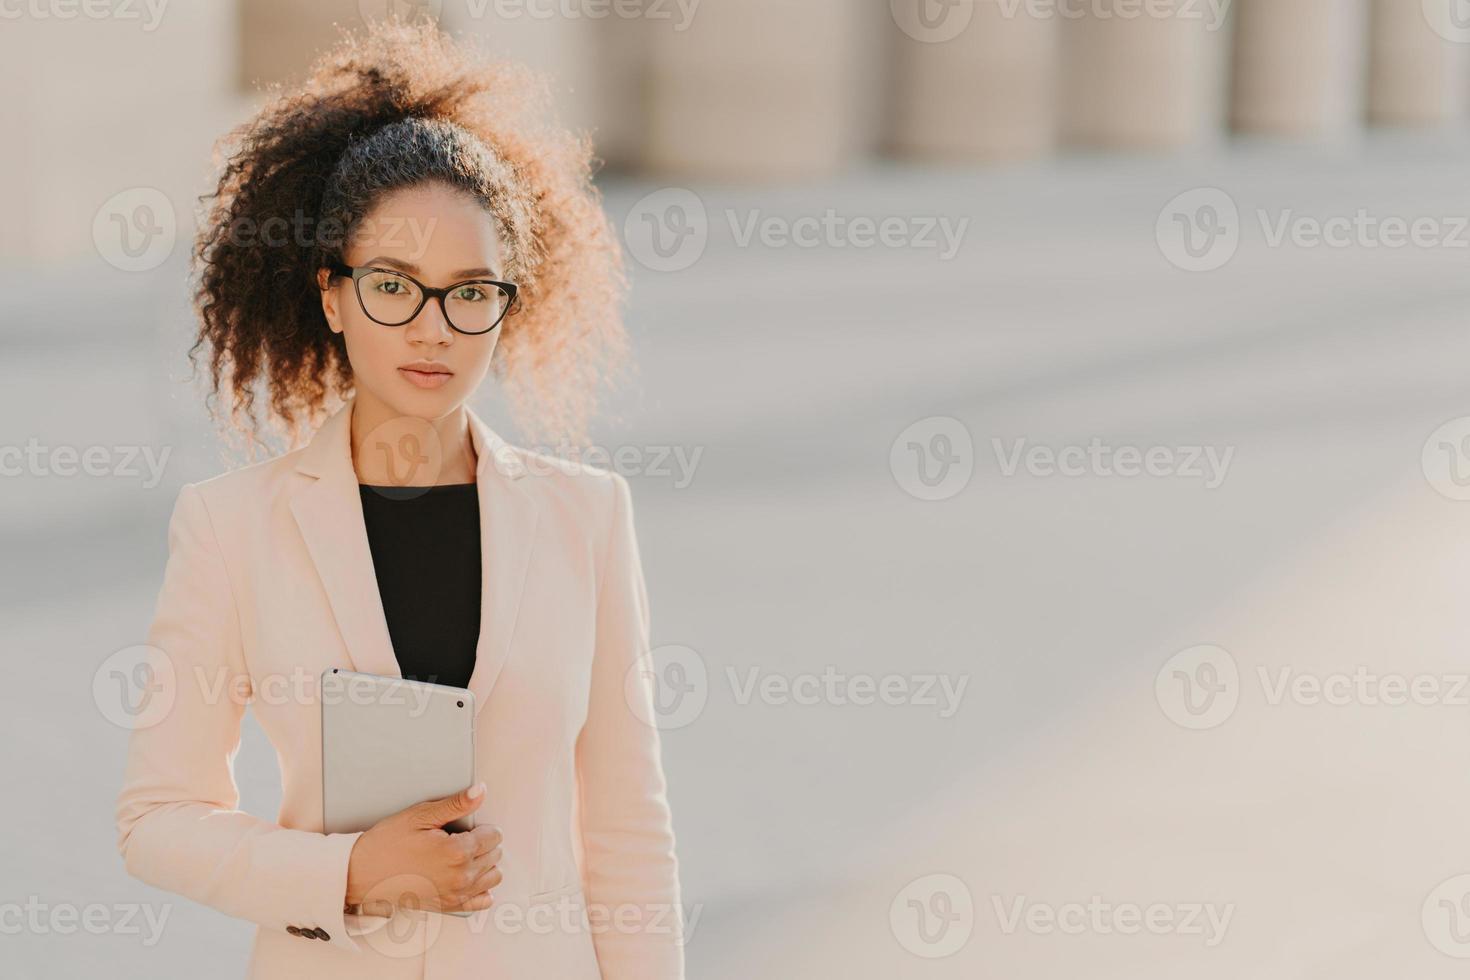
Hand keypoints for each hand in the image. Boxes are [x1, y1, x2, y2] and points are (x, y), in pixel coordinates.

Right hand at [344, 782, 503, 915]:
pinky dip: (481, 888)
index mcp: (457, 851)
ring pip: (492, 877)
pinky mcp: (447, 906)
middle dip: (484, 843)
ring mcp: (455, 894)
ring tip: (463, 854)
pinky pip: (481, 901)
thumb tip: (480, 791)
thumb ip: (456, 804)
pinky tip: (466, 876)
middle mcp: (461, 876)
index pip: (494, 836)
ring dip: (485, 864)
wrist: (361, 873)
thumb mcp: (420, 816)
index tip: (466, 825)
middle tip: (460, 837)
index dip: (482, 826)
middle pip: (495, 855)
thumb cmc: (387, 842)